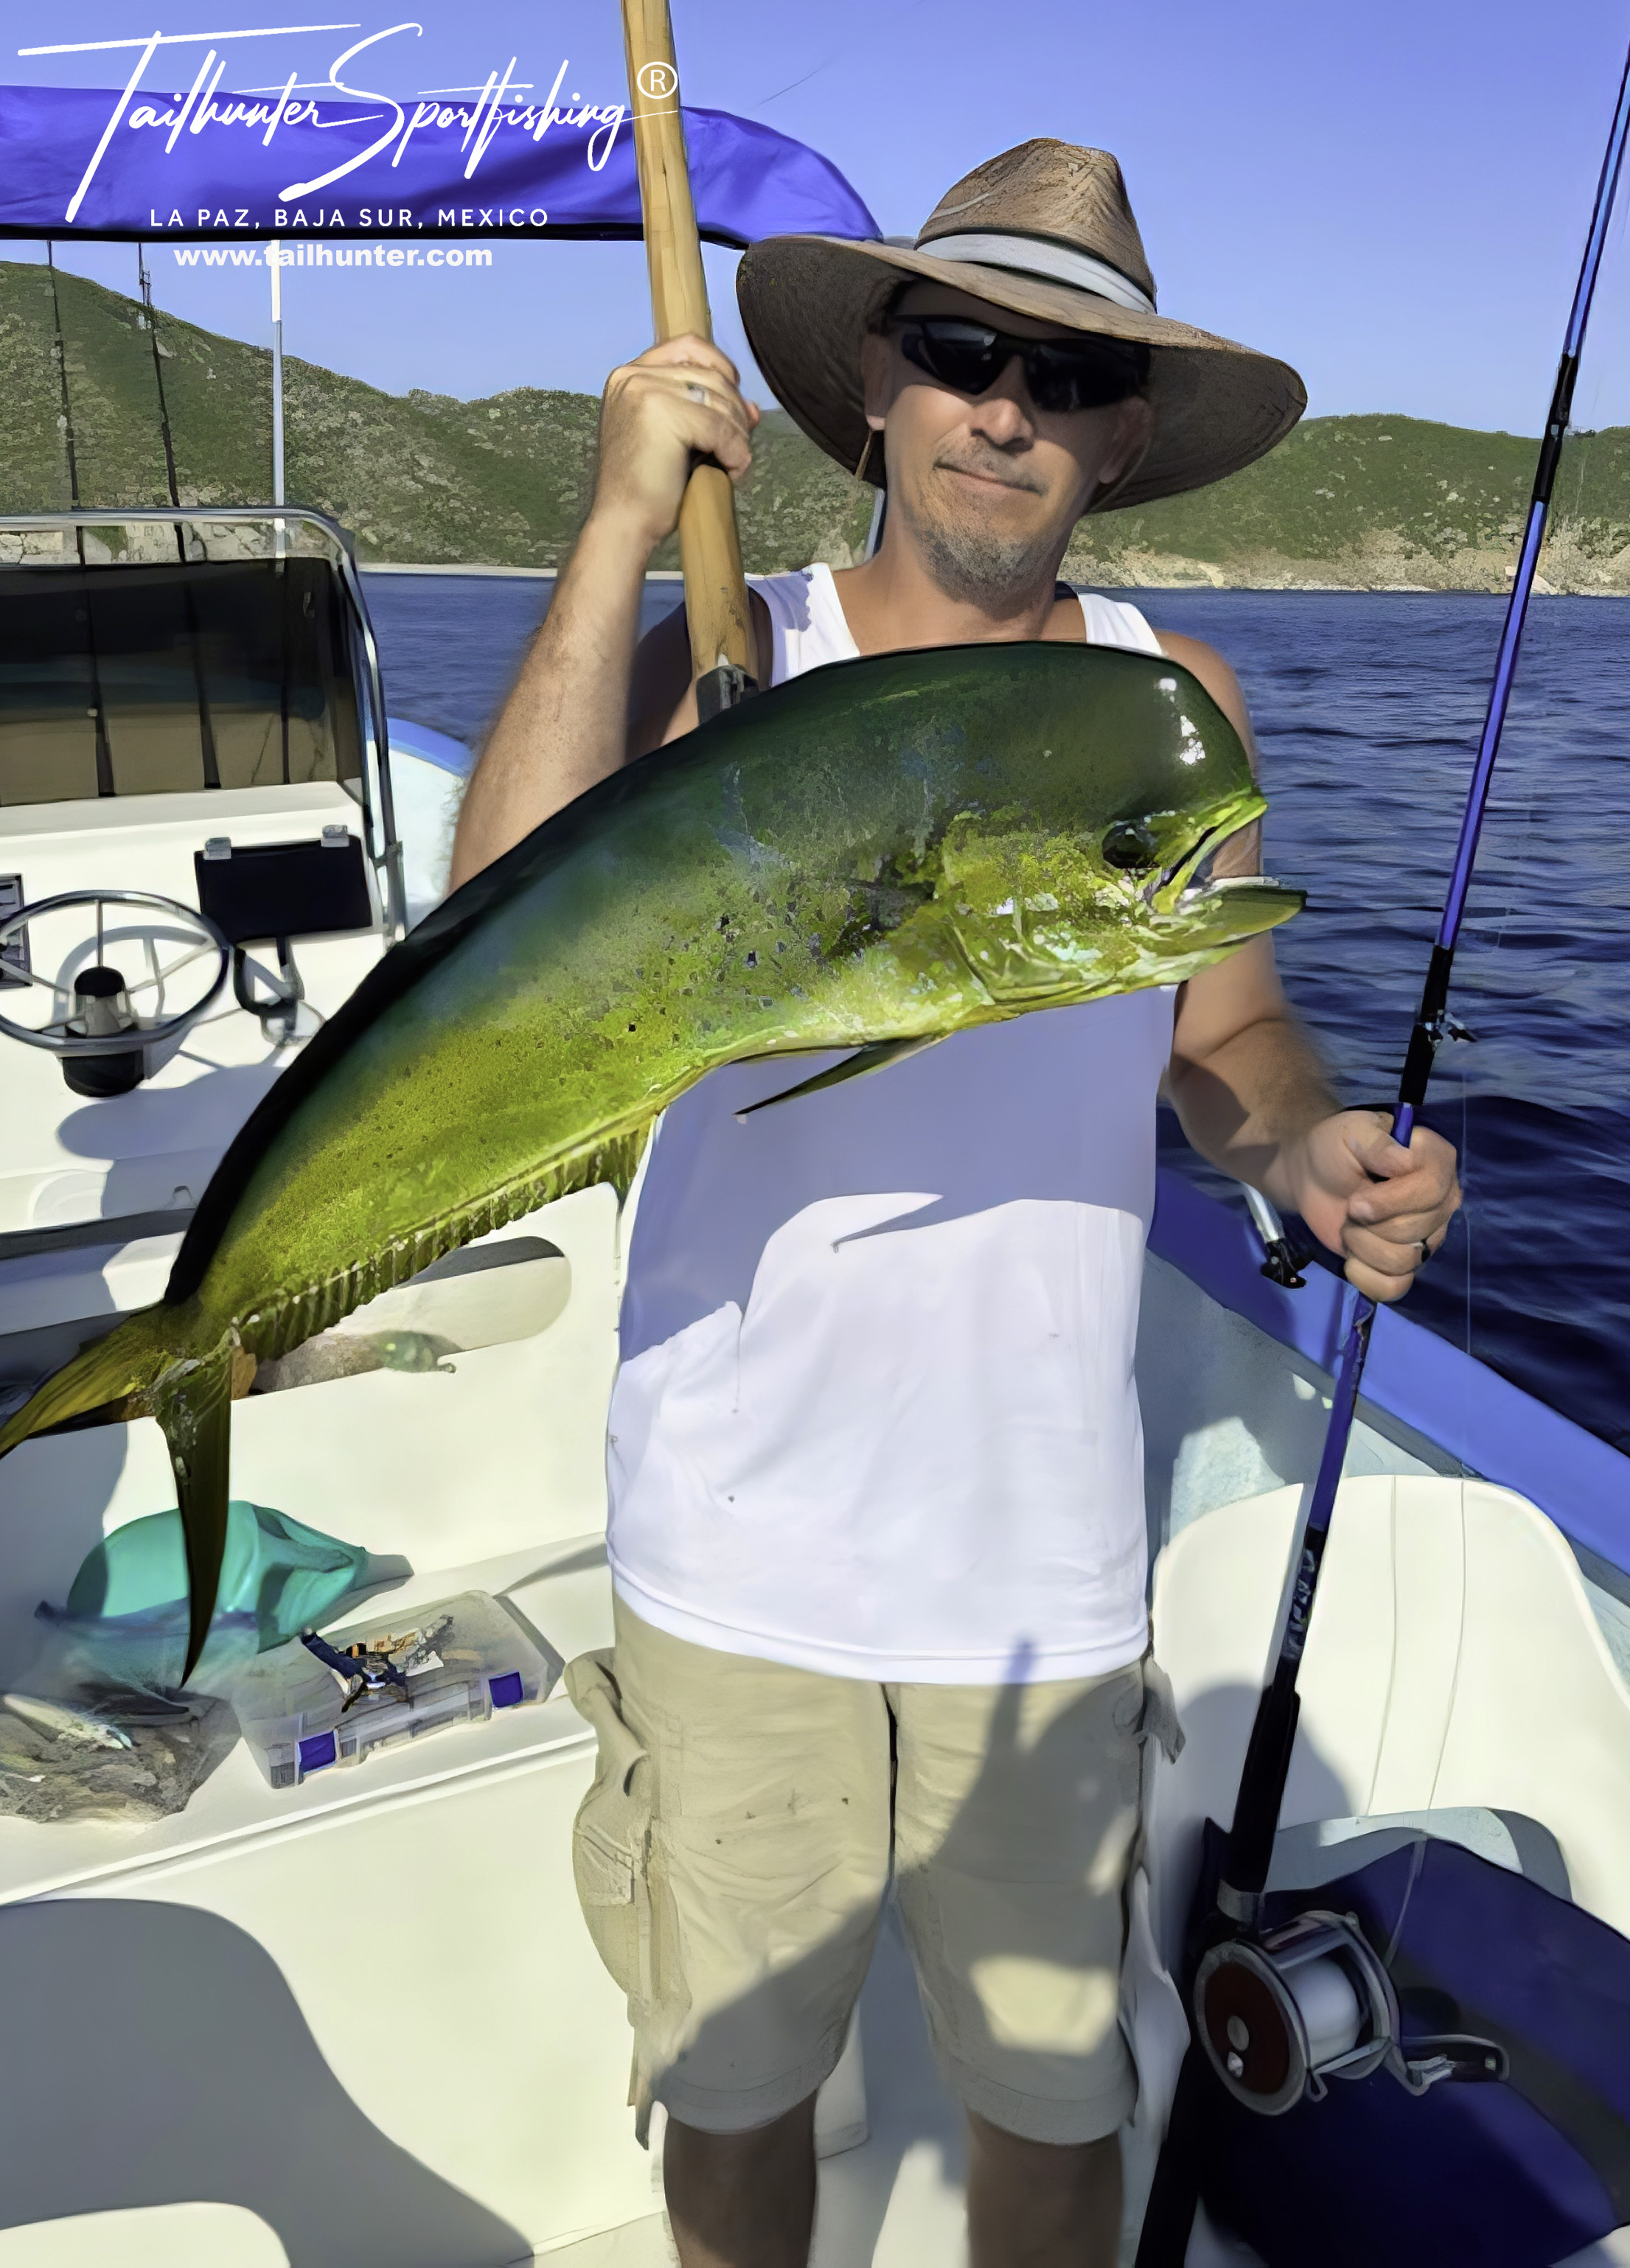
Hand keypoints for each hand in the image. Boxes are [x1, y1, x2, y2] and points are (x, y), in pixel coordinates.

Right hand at [590, 335, 758, 552]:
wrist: (624, 525)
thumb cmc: (647, 489)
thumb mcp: (676, 438)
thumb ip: (705, 411)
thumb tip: (751, 406)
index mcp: (629, 375)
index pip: (689, 346)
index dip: (720, 368)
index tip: (733, 405)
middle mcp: (633, 375)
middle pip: (712, 375)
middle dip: (735, 412)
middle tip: (737, 448)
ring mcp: (645, 390)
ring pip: (720, 400)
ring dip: (738, 436)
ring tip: (732, 465)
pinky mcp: (662, 413)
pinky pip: (721, 426)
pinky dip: (736, 452)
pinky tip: (731, 473)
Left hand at [1284, 1109, 1460, 1301]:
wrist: (1314, 1176)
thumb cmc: (1336, 1149)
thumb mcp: (1352, 1132)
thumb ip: (1378, 1143)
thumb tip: (1406, 1163)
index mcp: (1436, 1161)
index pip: (1431, 1190)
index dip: (1390, 1202)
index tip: (1356, 1201)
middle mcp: (1442, 1201)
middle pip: (1414, 1231)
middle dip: (1368, 1224)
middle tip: (1351, 1207)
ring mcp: (1429, 1235)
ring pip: (1404, 1261)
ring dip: (1363, 1247)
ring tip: (1351, 1226)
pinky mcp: (1408, 1263)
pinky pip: (1397, 1287)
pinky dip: (1367, 1279)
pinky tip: (1351, 1260)